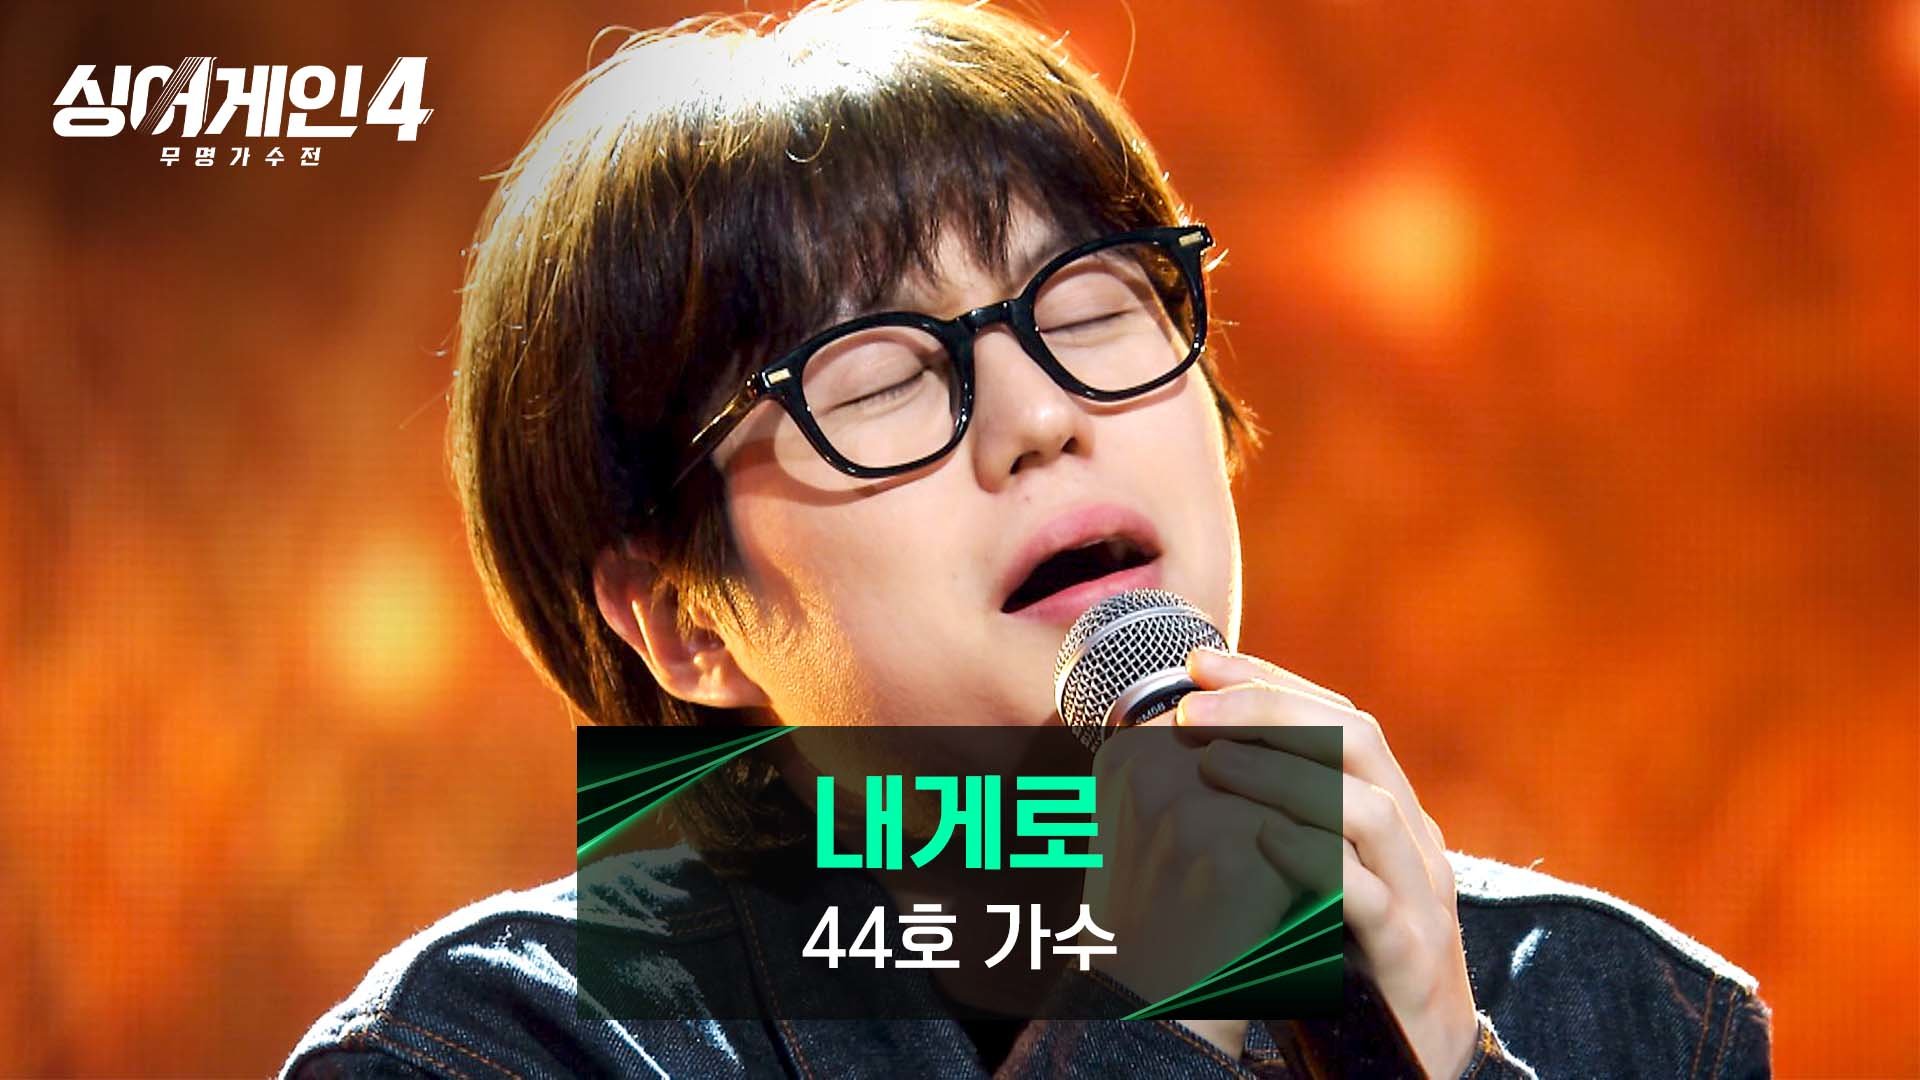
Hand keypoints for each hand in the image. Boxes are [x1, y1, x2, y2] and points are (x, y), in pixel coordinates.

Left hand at [1176, 647, 1479, 1078]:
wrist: (1411, 1053)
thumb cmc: (1344, 951)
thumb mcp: (1311, 866)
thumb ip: (1270, 809)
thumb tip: (1180, 748)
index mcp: (1388, 804)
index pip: (1335, 714)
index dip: (1268, 679)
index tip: (1197, 664)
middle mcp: (1412, 835)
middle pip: (1356, 740)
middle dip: (1271, 710)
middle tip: (1191, 707)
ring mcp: (1420, 893)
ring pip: (1368, 808)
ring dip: (1286, 774)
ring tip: (1212, 763)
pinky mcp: (1411, 952)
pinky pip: (1371, 896)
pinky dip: (1319, 860)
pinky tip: (1264, 839)